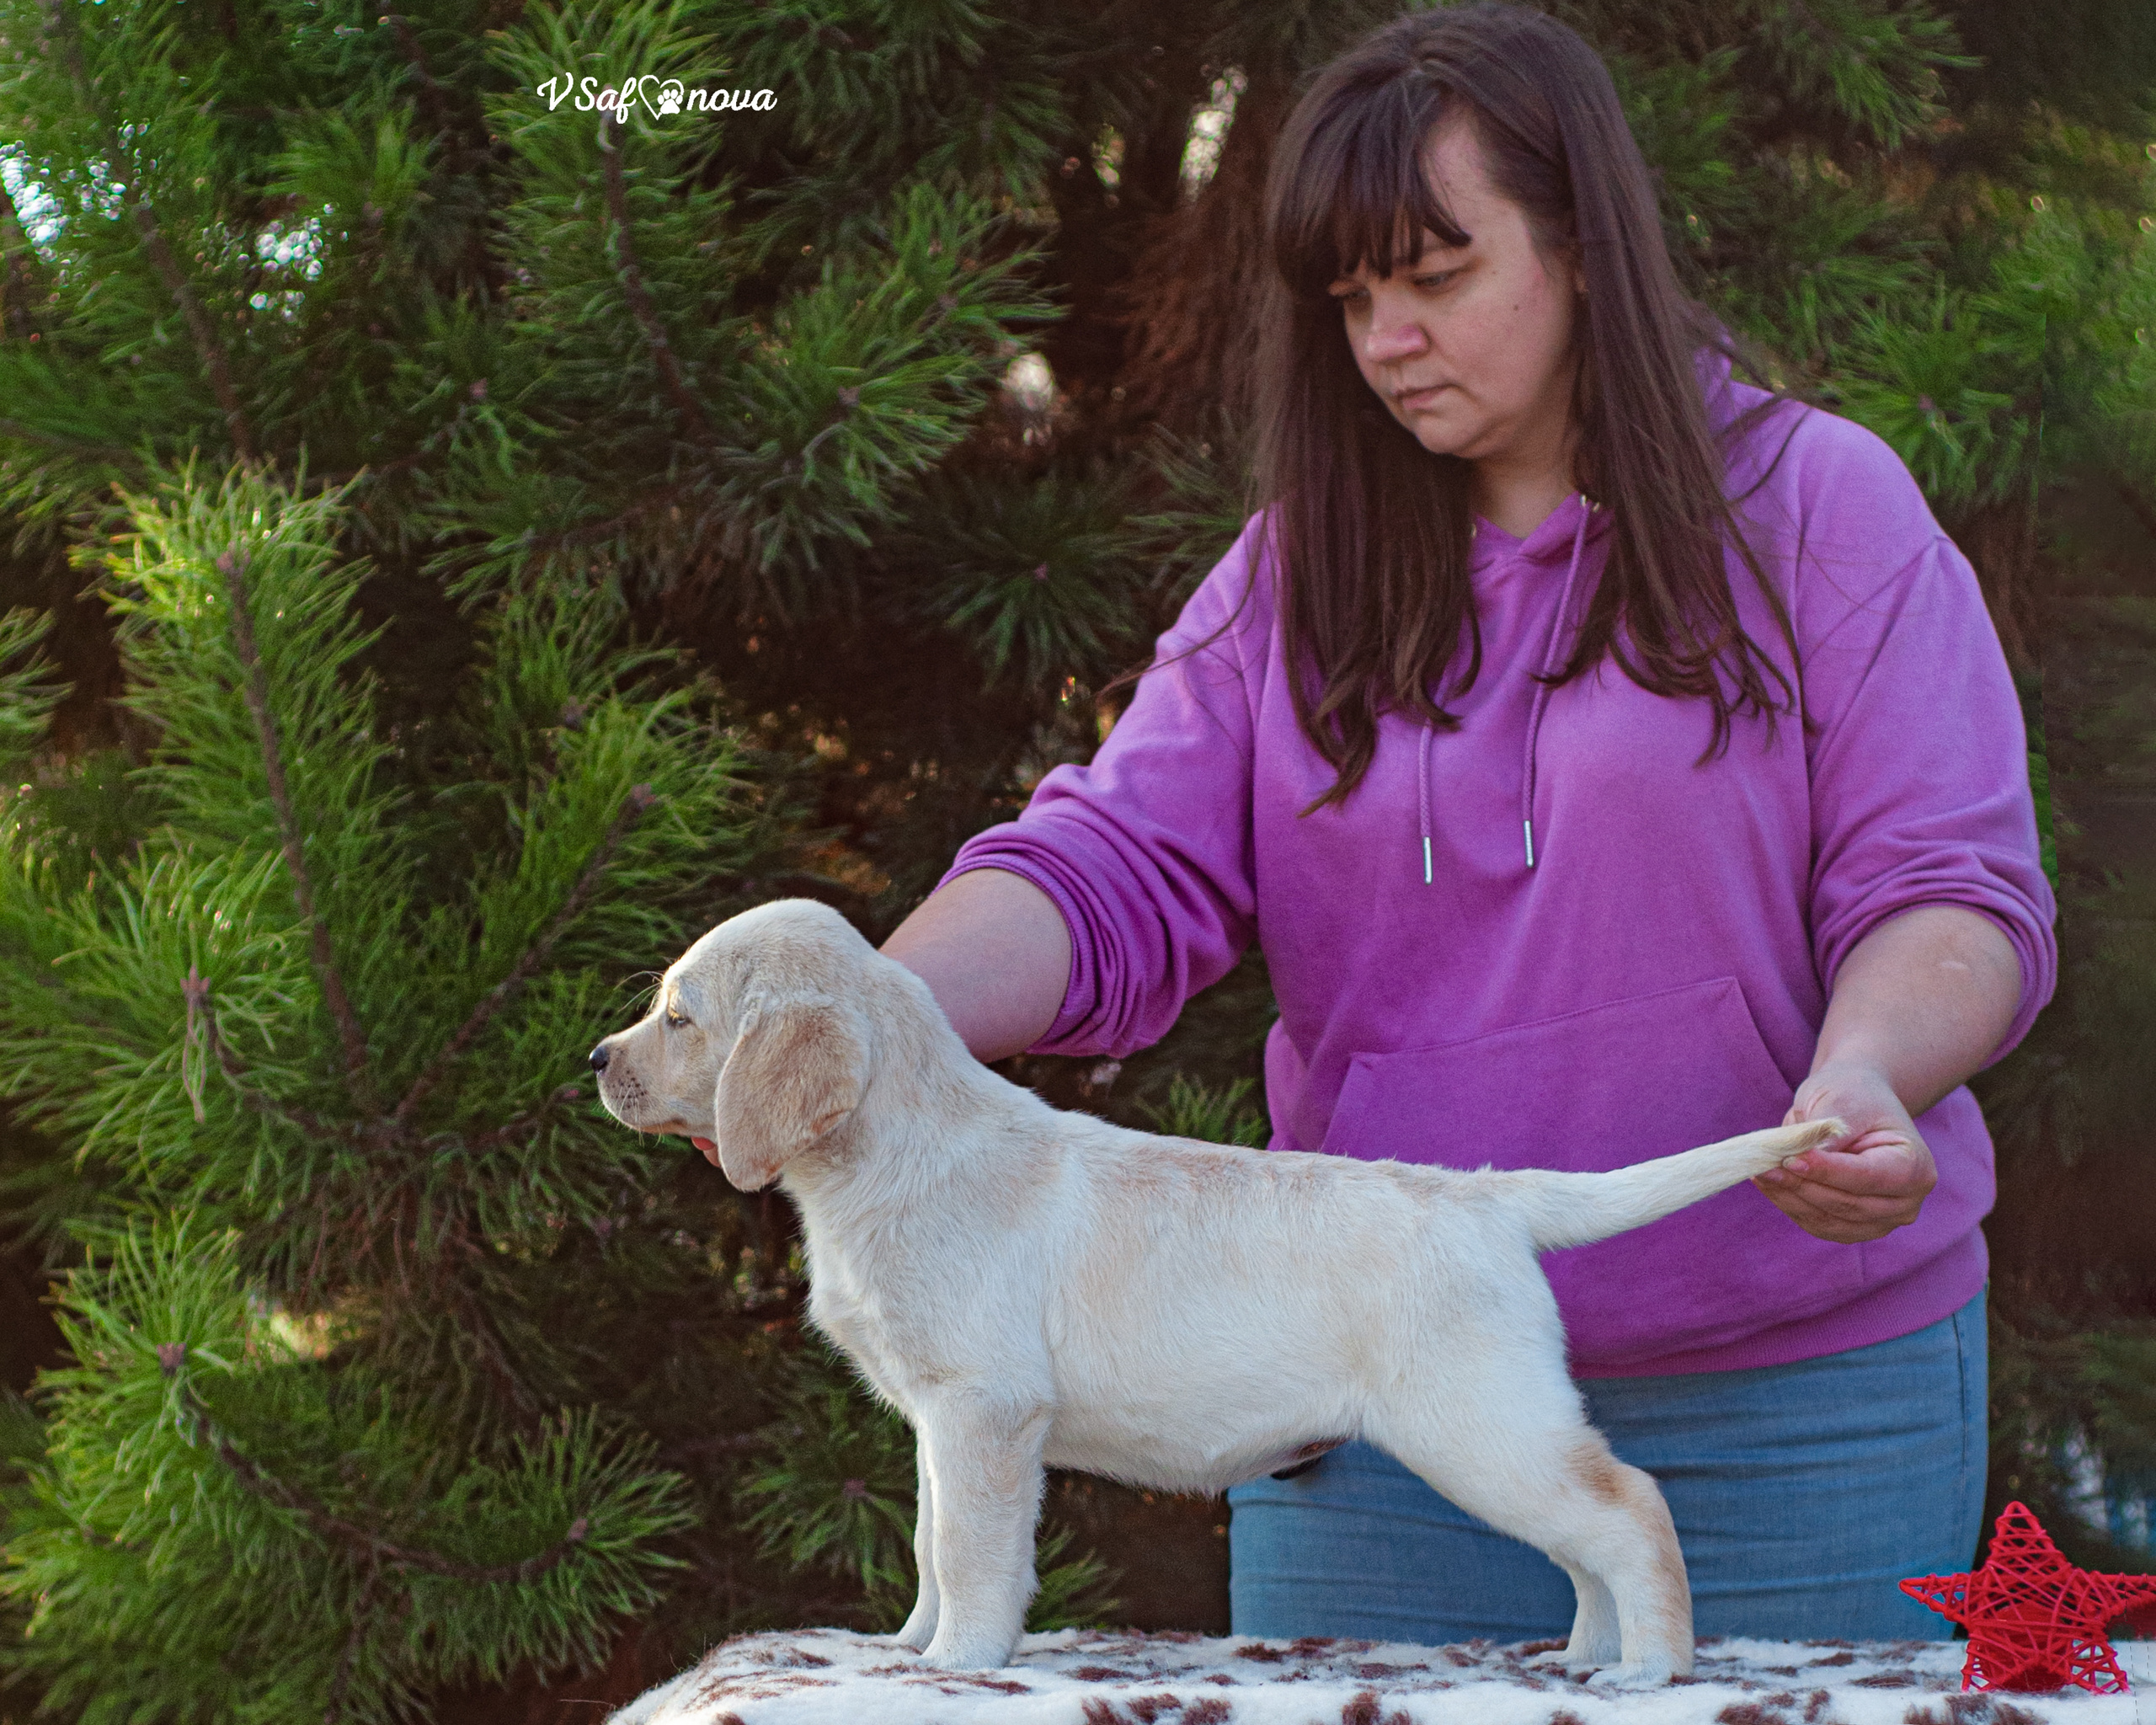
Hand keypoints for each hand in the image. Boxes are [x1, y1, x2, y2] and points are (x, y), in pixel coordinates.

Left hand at [1752, 1061, 1936, 1243]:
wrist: (1855, 1104)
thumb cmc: (1853, 1096)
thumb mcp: (1843, 1101)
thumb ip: (1827, 1132)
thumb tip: (1802, 1160)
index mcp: (1916, 1167)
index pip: (1867, 1177)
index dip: (1827, 1171)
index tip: (1791, 1159)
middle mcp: (1906, 1202)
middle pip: (1848, 1204)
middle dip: (1802, 1185)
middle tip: (1765, 1166)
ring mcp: (1882, 1221)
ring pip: (1829, 1220)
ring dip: (1790, 1197)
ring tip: (1761, 1172)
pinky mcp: (1854, 1228)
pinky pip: (1819, 1224)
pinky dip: (1791, 1205)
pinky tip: (1769, 1183)